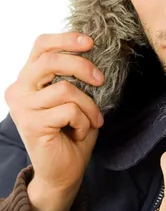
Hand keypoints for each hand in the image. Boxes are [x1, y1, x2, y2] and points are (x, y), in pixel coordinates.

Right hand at [4, 32, 103, 194]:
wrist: (63, 172)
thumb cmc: (72, 132)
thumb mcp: (74, 98)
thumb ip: (73, 76)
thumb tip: (92, 50)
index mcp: (28, 78)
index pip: (41, 46)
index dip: (66, 38)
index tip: (90, 42)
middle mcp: (19, 89)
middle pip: (50, 61)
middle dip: (82, 66)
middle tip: (100, 80)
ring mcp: (22, 107)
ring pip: (65, 89)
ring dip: (89, 106)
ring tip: (92, 120)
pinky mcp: (31, 124)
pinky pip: (69, 111)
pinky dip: (83, 121)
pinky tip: (79, 133)